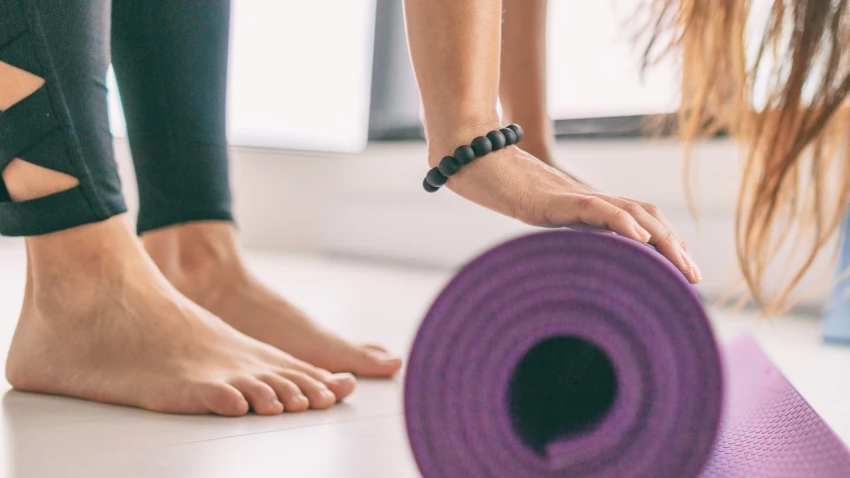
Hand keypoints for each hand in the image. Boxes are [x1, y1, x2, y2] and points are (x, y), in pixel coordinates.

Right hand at [433, 142, 701, 283]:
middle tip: (695, 279)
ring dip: (662, 240)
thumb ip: (553, 232)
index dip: (667, 241)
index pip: (640, 220)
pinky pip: (596, 209)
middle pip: (647, 217)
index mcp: (588, 206)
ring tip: (681, 266)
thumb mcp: (534, 219)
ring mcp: (575, 197)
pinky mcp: (557, 199)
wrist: (474, 158)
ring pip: (632, 213)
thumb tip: (558, 268)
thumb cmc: (498, 188)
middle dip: (675, 248)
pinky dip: (622, 222)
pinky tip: (639, 239)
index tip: (684, 271)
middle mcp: (589, 199)